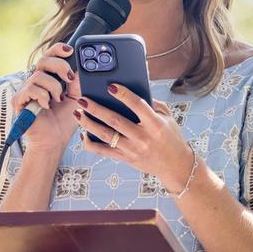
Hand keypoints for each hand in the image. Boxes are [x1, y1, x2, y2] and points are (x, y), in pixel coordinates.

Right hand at [10, 43, 81, 154]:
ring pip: (39, 75)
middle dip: (59, 66)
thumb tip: (79, 66)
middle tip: (69, 78)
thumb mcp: (77, 98)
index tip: (70, 50)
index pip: (50, 56)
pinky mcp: (18, 101)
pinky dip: (42, 96)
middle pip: (43, 60)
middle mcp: (35, 81)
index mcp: (48, 78)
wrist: (54, 141)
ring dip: (54, 88)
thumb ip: (77, 81)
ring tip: (58, 100)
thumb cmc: (64, 121)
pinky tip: (46, 106)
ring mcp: (25, 90)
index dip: (58, 49)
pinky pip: (31, 89)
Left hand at [73, 84, 195, 192]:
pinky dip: (90, 143)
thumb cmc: (170, 136)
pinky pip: (103, 151)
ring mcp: (132, 149)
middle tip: (82, 99)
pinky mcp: (125, 158)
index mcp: (155, 124)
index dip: (124, 95)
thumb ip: (153, 104)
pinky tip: (83, 134)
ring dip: (88, 124)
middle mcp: (142, 137)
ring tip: (77, 113)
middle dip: (97, 109)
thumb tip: (133, 90)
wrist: (175, 165)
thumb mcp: (167, 118)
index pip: (138, 106)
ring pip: (105, 136)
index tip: (111, 86)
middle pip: (115, 121)